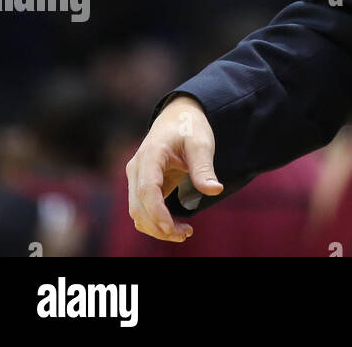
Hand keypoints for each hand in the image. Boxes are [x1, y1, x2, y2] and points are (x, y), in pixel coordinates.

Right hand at [125, 94, 223, 241]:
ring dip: (156, 227)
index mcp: (151, 154)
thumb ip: (204, 168)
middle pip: (138, 206)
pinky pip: (143, 208)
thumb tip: (215, 190)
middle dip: (158, 226)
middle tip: (186, 235)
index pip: (147, 189)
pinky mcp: (141, 184)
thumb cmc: (190, 127)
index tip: (171, 228)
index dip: (156, 211)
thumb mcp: (201, 143)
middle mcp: (137, 167)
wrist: (178, 115)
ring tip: (184, 233)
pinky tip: (175, 226)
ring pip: (137, 211)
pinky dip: (155, 221)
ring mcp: (136, 176)